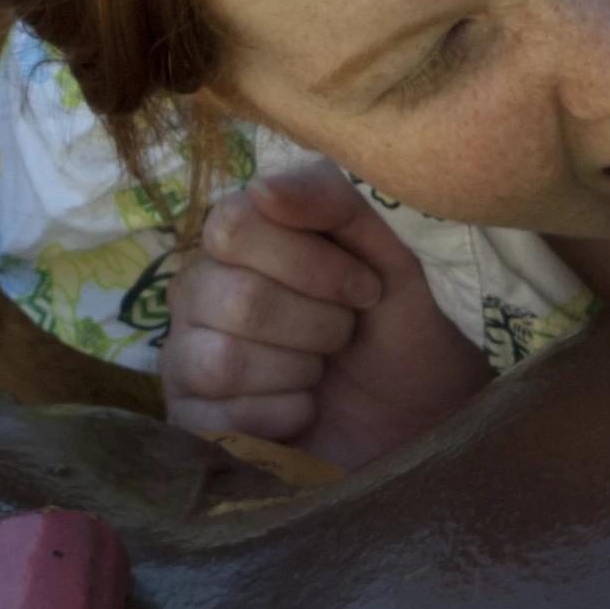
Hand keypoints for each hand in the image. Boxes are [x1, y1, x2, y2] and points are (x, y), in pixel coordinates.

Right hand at [161, 164, 493, 467]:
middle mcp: (199, 290)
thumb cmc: (402, 328)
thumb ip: (336, 203)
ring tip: (322, 373)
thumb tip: (263, 187)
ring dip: (300, 371)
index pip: (235, 225)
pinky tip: (304, 410)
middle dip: (318, 325)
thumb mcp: (392, 253)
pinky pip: (220, 418)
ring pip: (223, 361)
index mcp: (239, 238)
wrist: (422, 418)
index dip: (311, 262)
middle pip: (237, 298)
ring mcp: (187, 357)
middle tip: (345, 336)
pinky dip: (283, 416)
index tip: (366, 289)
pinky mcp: (191, 422)